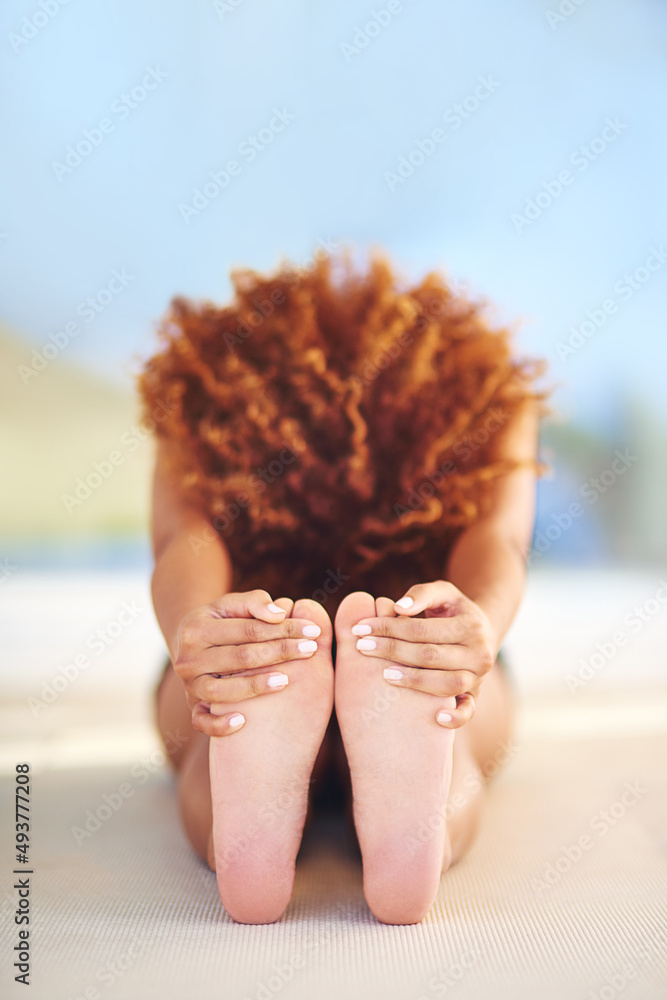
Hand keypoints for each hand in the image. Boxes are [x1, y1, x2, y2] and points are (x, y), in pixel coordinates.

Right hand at [173, 589, 322, 736]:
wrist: (191, 645)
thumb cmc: (223, 622)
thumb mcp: (232, 605)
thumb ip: (255, 602)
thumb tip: (279, 613)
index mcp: (197, 629)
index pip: (248, 629)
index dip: (283, 629)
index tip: (312, 630)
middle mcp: (189, 659)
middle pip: (240, 658)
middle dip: (279, 652)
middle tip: (311, 650)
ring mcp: (190, 686)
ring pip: (221, 691)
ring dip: (255, 686)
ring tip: (286, 681)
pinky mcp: (193, 707)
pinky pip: (201, 722)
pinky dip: (219, 725)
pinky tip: (243, 721)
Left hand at [351, 580, 496, 728]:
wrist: (483, 631)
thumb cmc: (452, 610)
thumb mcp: (442, 593)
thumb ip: (421, 595)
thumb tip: (397, 608)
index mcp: (470, 626)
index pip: (422, 630)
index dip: (389, 628)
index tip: (361, 628)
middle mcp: (478, 653)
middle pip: (430, 656)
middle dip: (392, 651)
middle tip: (362, 648)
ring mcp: (478, 677)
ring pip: (446, 684)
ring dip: (414, 681)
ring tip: (384, 674)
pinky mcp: (475, 696)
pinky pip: (469, 711)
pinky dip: (456, 718)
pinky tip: (436, 718)